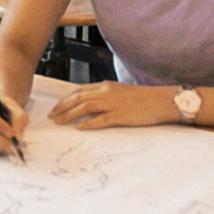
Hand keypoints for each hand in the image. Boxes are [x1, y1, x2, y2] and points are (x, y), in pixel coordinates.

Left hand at [44, 81, 178, 129]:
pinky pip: (101, 120)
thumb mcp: (120, 93)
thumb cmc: (142, 98)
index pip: (79, 91)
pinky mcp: (121, 116)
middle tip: (51, 116)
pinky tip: (80, 128)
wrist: (162, 100)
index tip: (55, 107)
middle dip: (62, 107)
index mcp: (106, 86)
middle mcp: (107, 93)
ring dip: (69, 114)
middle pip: (78, 98)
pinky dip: (89, 123)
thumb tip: (89, 105)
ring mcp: (114, 104)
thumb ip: (105, 97)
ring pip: (85, 107)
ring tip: (59, 121)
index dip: (65, 99)